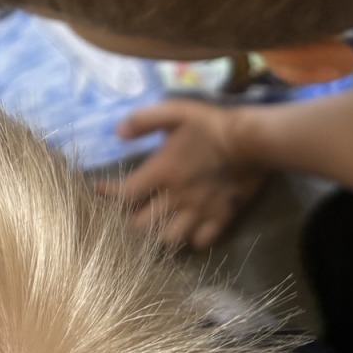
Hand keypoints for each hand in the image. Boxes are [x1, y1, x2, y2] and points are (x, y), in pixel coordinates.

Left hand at [100, 100, 265, 249]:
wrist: (253, 139)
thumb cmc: (210, 124)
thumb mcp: (174, 110)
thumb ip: (143, 120)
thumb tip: (118, 133)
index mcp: (161, 172)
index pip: (124, 194)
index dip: (107, 195)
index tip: (99, 191)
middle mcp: (176, 198)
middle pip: (141, 226)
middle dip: (128, 222)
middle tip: (128, 213)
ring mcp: (199, 211)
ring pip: (169, 240)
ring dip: (158, 235)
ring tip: (155, 227)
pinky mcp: (221, 218)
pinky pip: (201, 242)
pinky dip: (191, 240)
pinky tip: (188, 231)